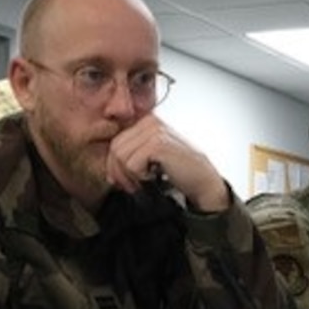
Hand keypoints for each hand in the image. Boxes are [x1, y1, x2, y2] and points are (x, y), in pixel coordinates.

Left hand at [106, 113, 229, 211]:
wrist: (202, 181)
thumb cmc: (176, 171)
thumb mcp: (149, 158)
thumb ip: (130, 154)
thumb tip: (106, 170)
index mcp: (145, 121)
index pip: (115, 142)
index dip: (114, 165)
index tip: (122, 181)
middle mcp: (149, 121)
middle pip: (114, 149)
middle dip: (119, 172)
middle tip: (131, 186)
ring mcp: (154, 130)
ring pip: (120, 156)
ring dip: (128, 176)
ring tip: (143, 182)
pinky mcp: (157, 143)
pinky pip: (131, 163)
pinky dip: (139, 176)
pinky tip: (153, 177)